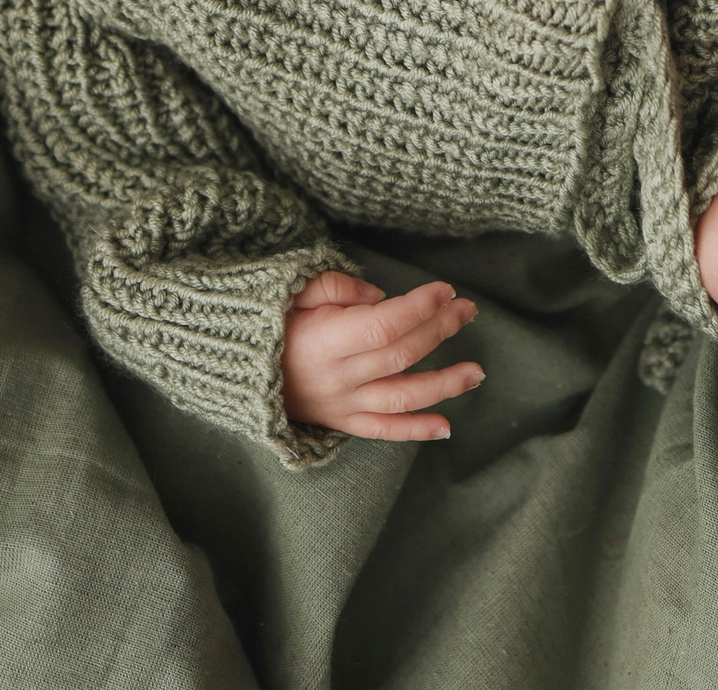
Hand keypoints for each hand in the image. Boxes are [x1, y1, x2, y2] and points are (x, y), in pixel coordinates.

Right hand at [281, 271, 481, 441]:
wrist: (241, 370)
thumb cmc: (272, 324)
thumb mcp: (295, 291)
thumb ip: (337, 286)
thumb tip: (381, 297)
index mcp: (324, 340)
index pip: (383, 325)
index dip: (418, 308)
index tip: (444, 290)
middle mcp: (338, 376)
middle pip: (401, 355)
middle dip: (440, 329)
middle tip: (467, 310)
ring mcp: (343, 404)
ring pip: (402, 398)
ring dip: (444, 385)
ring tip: (476, 372)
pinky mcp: (345, 422)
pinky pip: (385, 431)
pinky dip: (417, 430)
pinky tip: (447, 426)